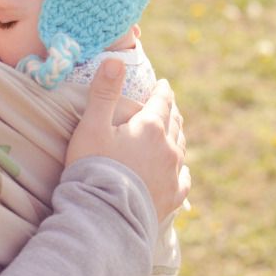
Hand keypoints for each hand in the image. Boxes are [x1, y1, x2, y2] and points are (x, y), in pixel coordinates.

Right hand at [66, 59, 189, 220]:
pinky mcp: (172, 197)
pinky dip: (181, 169)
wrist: (104, 215)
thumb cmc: (93, 167)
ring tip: (172, 131)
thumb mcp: (92, 126)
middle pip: (174, 123)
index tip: (163, 84)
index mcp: (150, 127)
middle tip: (167, 104)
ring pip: (180, 147)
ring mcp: (173, 174)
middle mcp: (168, 148)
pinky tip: (180, 170)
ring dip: (176, 136)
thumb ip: (104, 92)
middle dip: (170, 111)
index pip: (162, 102)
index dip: (162, 90)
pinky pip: (183, 179)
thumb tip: (115, 60)